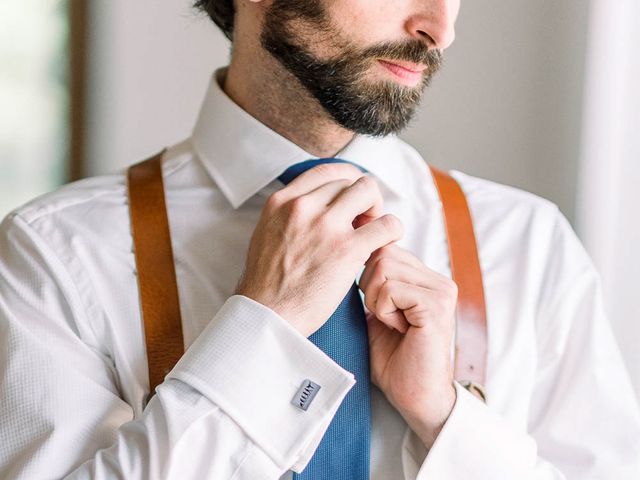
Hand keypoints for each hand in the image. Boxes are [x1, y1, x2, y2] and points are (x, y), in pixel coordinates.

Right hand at [236, 163, 402, 336]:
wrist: (266, 316)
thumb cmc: (267, 284)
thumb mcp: (266, 234)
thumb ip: (288, 216)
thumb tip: (312, 207)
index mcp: (281, 202)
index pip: (326, 171)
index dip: (346, 182)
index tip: (351, 200)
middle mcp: (302, 207)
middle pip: (350, 180)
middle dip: (362, 198)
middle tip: (363, 223)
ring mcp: (325, 226)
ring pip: (368, 191)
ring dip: (377, 209)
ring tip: (373, 233)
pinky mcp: (347, 250)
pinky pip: (386, 224)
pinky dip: (392, 231)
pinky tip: (385, 246)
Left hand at [358, 243, 457, 448]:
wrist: (414, 396)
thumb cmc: (393, 359)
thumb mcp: (378, 310)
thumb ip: (375, 281)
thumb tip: (353, 252)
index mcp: (426, 278)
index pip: (385, 248)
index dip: (367, 275)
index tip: (376, 307)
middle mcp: (439, 280)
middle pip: (382, 252)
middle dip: (369, 286)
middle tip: (384, 317)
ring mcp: (441, 290)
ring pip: (384, 266)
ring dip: (376, 299)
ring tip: (392, 323)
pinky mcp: (436, 305)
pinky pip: (389, 289)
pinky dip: (383, 310)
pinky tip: (398, 329)